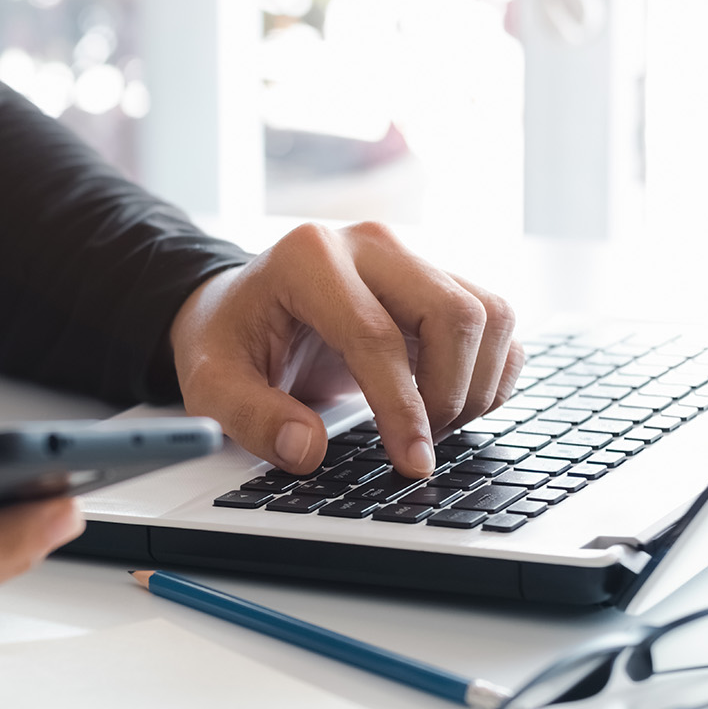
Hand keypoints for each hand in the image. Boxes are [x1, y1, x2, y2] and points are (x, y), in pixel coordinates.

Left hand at [169, 222, 522, 477]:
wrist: (240, 309)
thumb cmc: (228, 342)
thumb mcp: (211, 385)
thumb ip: (252, 418)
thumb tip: (307, 448)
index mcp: (308, 258)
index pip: (377, 336)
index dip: (403, 409)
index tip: (412, 463)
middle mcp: (369, 245)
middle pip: (455, 315)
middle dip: (450, 396)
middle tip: (419, 448)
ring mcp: (409, 257)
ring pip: (489, 315)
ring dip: (476, 385)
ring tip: (432, 429)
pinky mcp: (436, 279)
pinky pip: (496, 322)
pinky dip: (490, 372)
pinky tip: (449, 405)